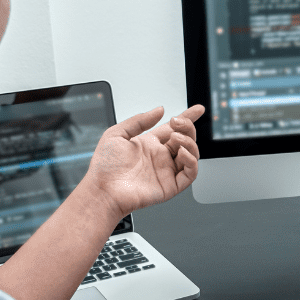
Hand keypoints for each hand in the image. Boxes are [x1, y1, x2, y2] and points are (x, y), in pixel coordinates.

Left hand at [84, 105, 204, 219]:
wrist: (102, 190)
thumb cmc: (105, 166)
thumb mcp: (117, 134)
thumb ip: (139, 120)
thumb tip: (159, 110)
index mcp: (149, 144)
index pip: (174, 129)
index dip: (187, 118)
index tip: (197, 109)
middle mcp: (160, 157)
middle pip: (185, 139)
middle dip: (187, 127)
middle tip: (178, 122)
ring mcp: (166, 171)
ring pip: (191, 154)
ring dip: (189, 142)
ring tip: (176, 138)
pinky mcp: (170, 186)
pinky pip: (190, 173)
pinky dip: (191, 161)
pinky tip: (181, 153)